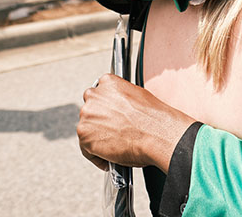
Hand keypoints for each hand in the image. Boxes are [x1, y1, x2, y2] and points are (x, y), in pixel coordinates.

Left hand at [77, 74, 194, 172]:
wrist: (157, 133)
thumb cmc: (152, 118)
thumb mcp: (137, 96)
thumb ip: (120, 99)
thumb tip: (118, 109)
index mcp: (108, 82)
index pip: (98, 92)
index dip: (104, 106)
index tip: (109, 115)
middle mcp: (94, 96)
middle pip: (90, 109)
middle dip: (99, 120)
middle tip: (111, 131)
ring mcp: (87, 115)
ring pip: (86, 128)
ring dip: (96, 137)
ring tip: (112, 146)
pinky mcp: (85, 135)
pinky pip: (86, 148)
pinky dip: (96, 155)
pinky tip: (109, 158)